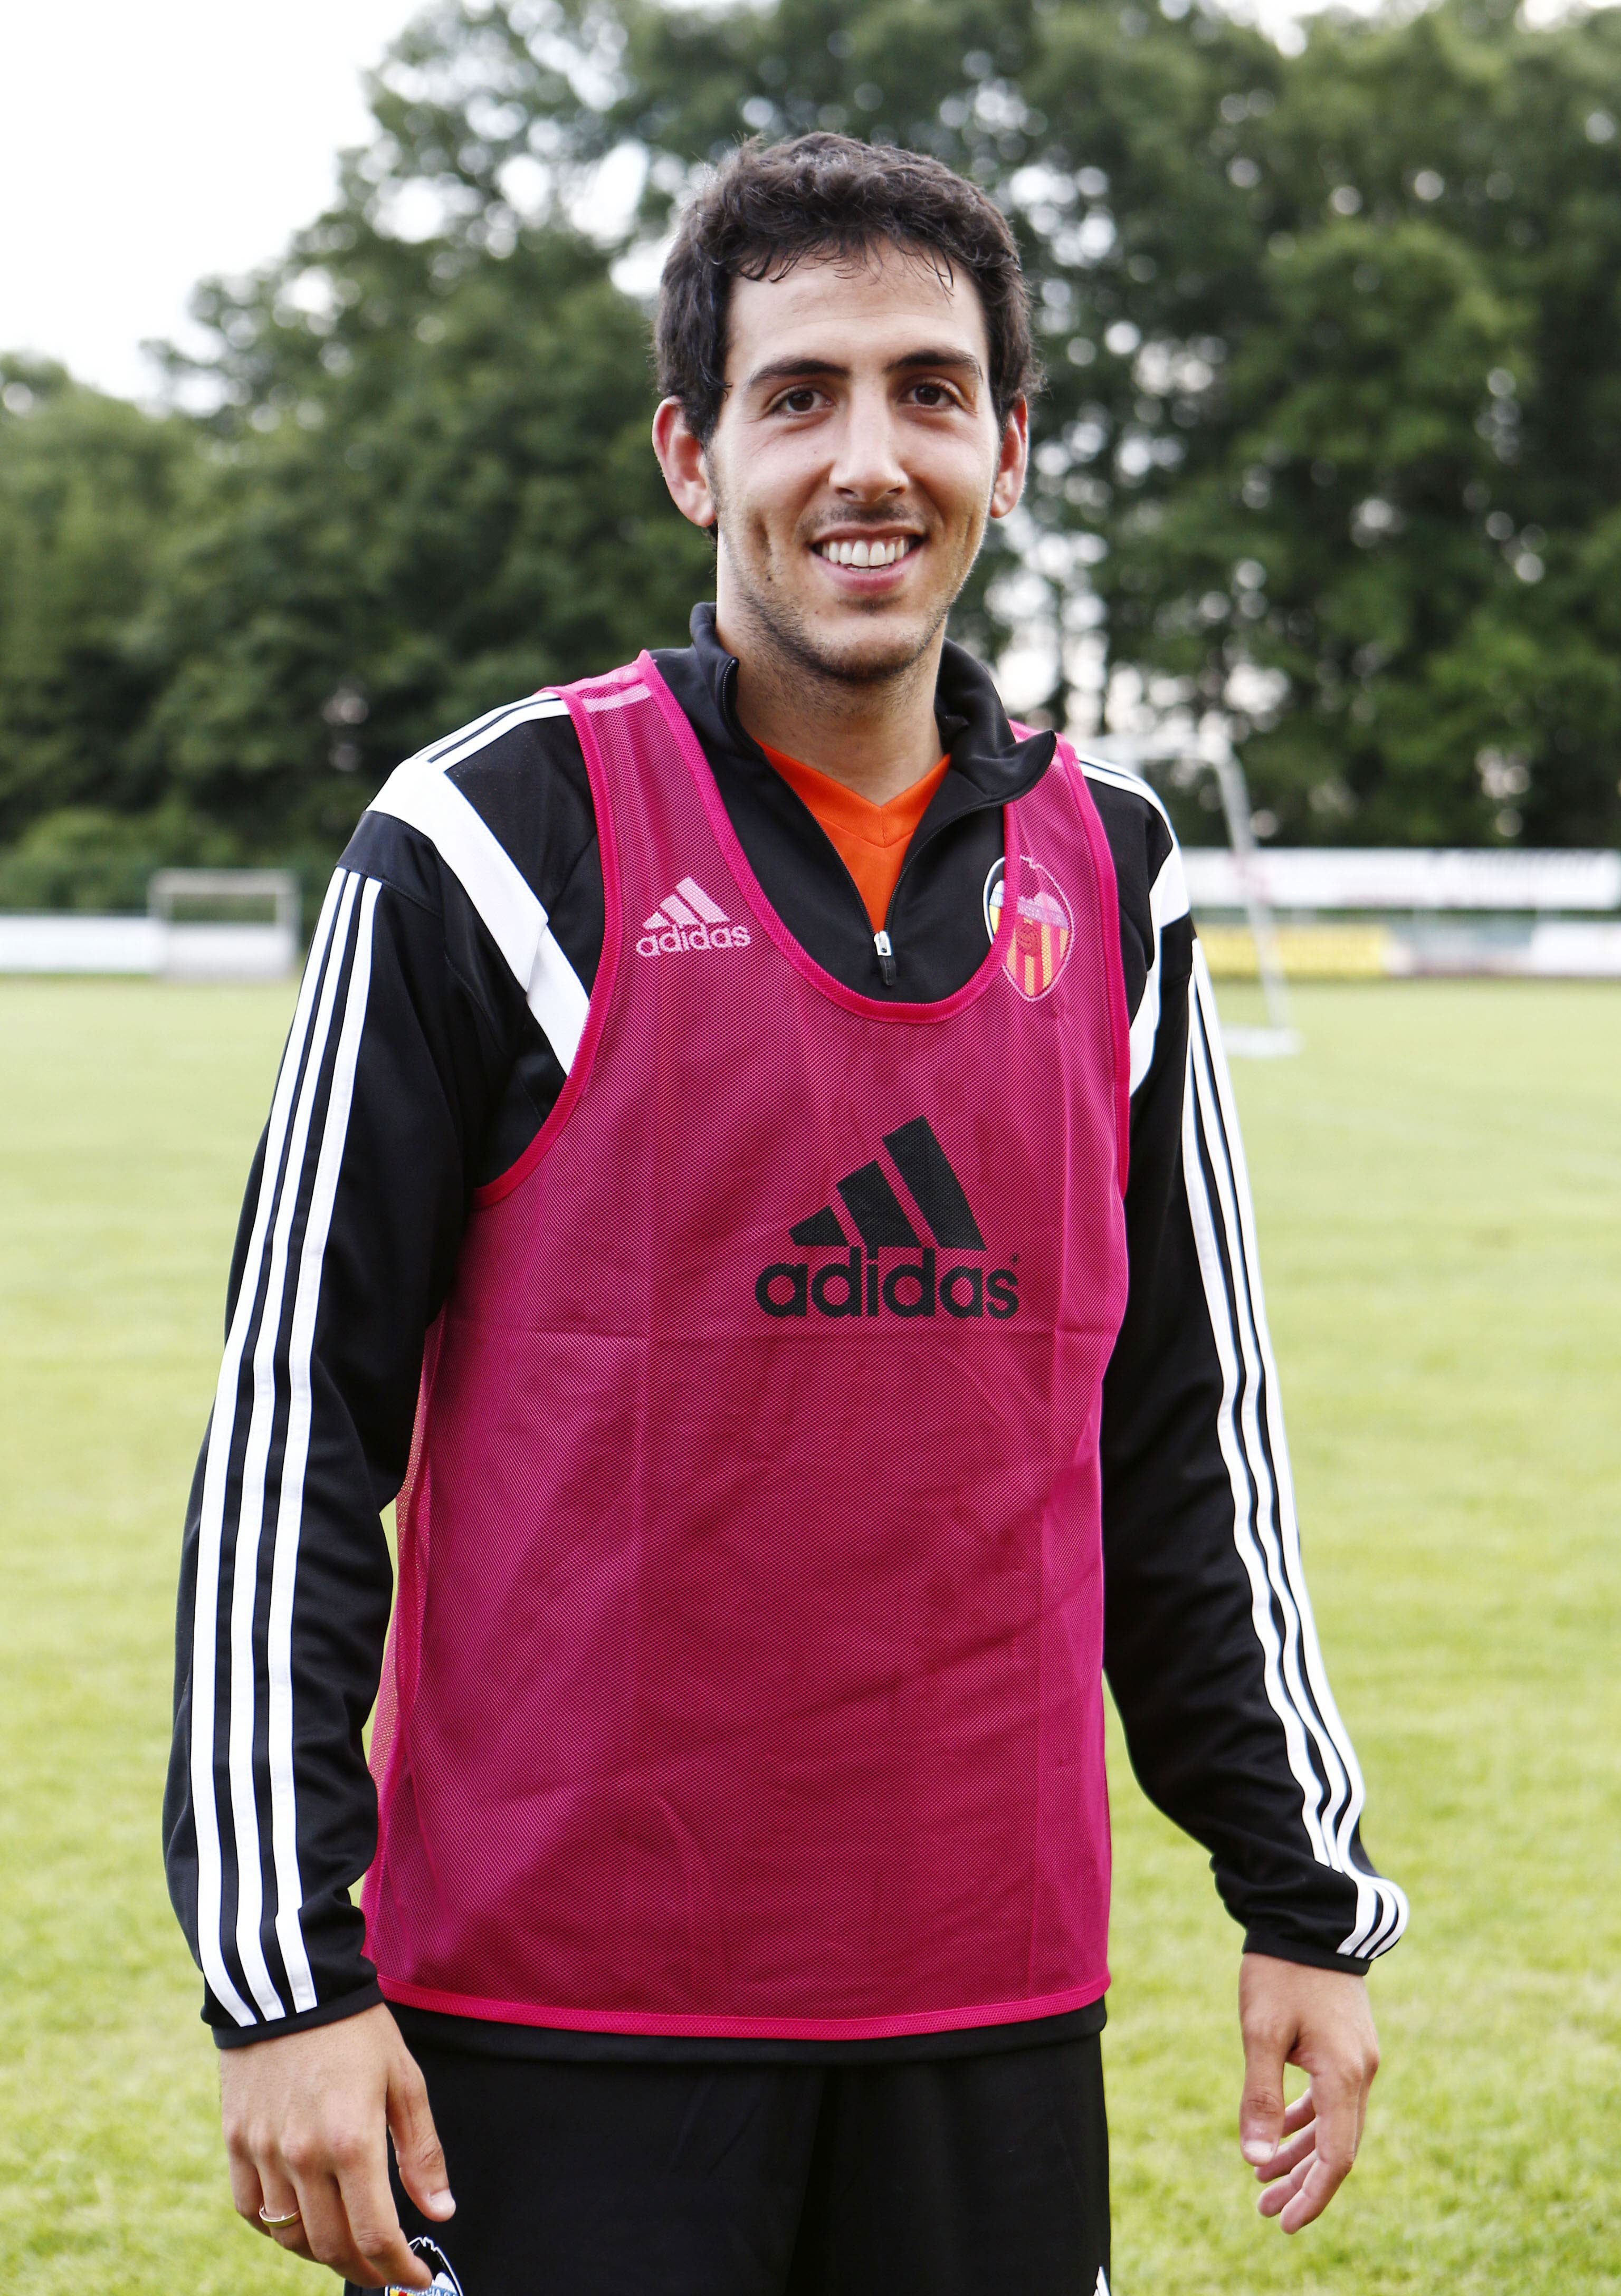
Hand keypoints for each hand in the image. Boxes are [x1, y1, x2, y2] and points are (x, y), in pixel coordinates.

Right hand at [219, 2001, 453, 2286]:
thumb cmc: (357, 2031)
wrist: (291, 1984)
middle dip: (364, 2269)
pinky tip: (302, 2220)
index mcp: (352, 2141)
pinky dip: (277, 2228)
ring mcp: (264, 2151)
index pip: (375, 2235)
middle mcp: (303, 2156)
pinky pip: (251, 2210)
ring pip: (289, 2236)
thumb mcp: (404, 2081)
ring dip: (322, 2254)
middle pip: (331, 2247)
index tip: (415, 2277)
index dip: (398, 2268)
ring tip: (348, 2247)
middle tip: (385, 2269)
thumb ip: (422, 2153)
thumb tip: (440, 2213)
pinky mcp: (237, 2142)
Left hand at [1237, 1953, 1379, 2234]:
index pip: (1336, 2158)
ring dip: (1302, 2154)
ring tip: (1264, 2181)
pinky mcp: (1348, 2045)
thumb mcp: (1260, 2031)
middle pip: (1337, 2147)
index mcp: (1344, 2075)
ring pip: (1334, 2125)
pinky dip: (1307, 2121)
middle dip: (1303, 2183)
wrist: (1308, 1918)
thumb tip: (1255, 2160)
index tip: (1283, 2223)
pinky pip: (1331, 2099)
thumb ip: (1261, 2097)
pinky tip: (1280, 2135)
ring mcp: (1358, 2059)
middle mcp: (1361, 2073)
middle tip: (1264, 2211)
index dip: (1312, 2195)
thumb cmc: (1280, 1972)